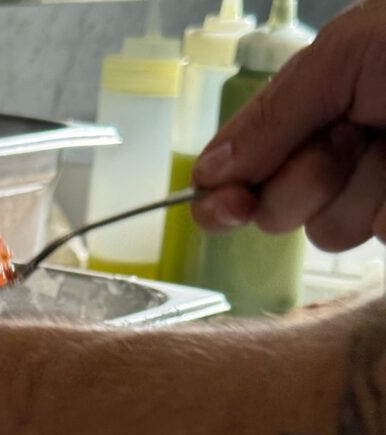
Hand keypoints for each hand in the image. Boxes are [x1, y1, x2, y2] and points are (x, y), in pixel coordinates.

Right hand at [193, 0, 385, 250]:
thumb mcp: (350, 55)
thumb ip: (275, 112)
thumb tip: (209, 171)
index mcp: (326, 99)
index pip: (249, 159)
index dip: (227, 190)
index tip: (222, 210)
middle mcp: (348, 147)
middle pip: (278, 206)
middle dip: (305, 182)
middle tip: (354, 141)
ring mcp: (383, 189)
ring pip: (330, 229)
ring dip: (365, 192)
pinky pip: (379, 236)